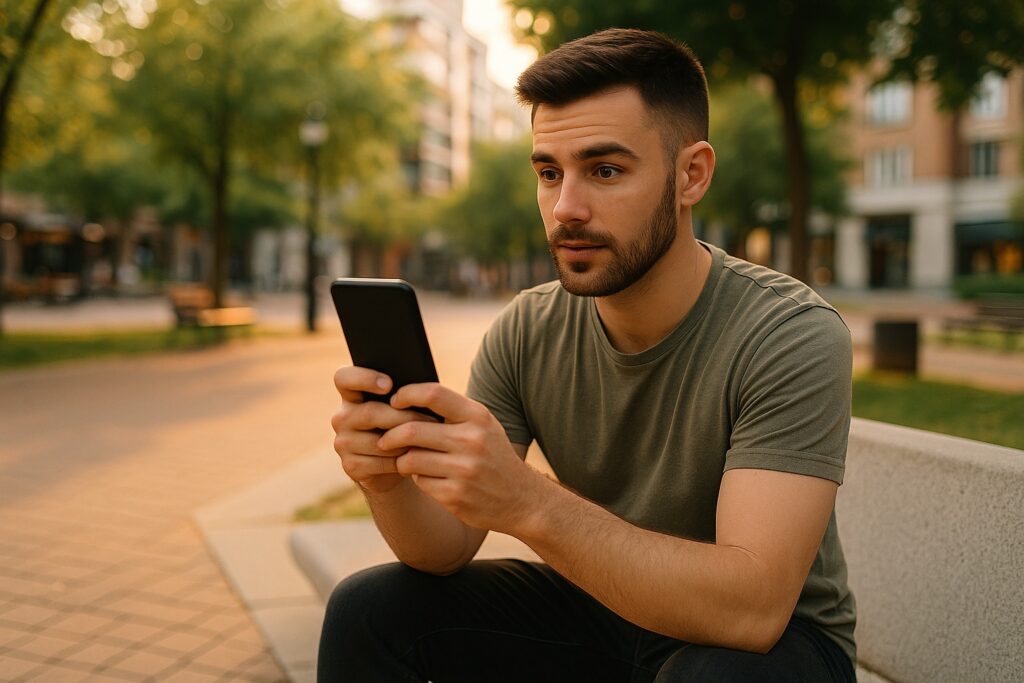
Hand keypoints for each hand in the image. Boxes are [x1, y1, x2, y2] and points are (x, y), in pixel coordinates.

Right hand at [331, 366, 436, 493]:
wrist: (398, 464)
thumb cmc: (404, 426)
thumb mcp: (402, 407)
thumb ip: (402, 396)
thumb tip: (420, 389)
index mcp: (352, 395)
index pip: (344, 378)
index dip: (363, 378)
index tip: (389, 384)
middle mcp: (342, 417)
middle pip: (369, 413)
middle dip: (403, 417)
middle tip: (431, 420)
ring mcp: (343, 443)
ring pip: (376, 441)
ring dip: (404, 442)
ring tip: (426, 441)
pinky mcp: (350, 466)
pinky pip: (378, 463)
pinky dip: (399, 461)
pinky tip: (412, 459)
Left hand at [377, 383, 543, 533]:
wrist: (522, 499)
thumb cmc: (493, 456)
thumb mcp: (484, 427)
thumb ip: (452, 412)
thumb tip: (407, 399)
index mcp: (478, 417)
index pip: (433, 394)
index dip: (407, 395)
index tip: (395, 402)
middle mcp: (472, 441)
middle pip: (412, 430)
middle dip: (391, 436)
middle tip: (385, 439)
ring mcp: (463, 470)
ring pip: (410, 460)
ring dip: (403, 461)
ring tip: (408, 461)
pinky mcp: (455, 496)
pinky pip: (419, 482)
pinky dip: (419, 480)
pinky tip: (431, 479)